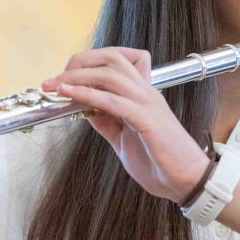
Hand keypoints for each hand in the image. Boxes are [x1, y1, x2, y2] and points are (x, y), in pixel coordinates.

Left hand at [41, 48, 209, 201]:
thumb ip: (106, 121)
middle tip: (54, 80)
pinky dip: (88, 95)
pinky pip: (113, 101)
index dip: (87, 63)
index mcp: (141, 94)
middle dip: (78, 63)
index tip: (64, 78)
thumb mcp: (122, 139)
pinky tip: (69, 96)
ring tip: (54, 85)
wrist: (186, 181)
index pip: (116, 60)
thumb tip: (84, 109)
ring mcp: (147, 104)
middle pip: (111, 58)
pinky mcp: (147, 120)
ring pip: (110, 75)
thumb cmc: (158, 161)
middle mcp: (145, 92)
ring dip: (77, 77)